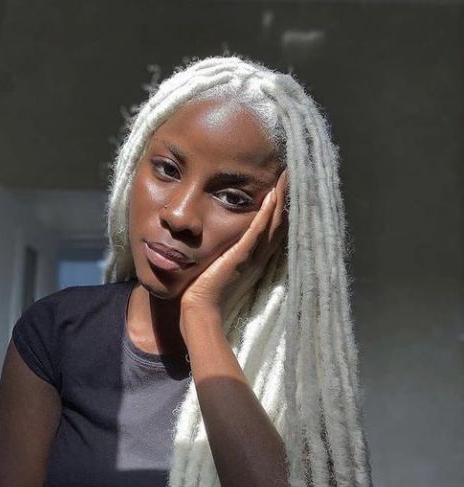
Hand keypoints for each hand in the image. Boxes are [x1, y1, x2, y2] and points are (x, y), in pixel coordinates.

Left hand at [180, 168, 288, 330]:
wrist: (198, 308)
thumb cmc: (204, 286)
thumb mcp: (219, 262)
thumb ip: (225, 248)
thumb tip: (220, 233)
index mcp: (255, 255)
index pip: (274, 224)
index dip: (284, 203)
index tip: (287, 180)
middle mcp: (259, 253)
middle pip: (281, 220)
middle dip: (289, 195)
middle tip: (296, 169)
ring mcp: (252, 254)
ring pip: (274, 221)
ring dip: (283, 197)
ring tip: (290, 173)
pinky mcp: (241, 255)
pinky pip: (257, 230)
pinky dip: (266, 212)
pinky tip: (271, 194)